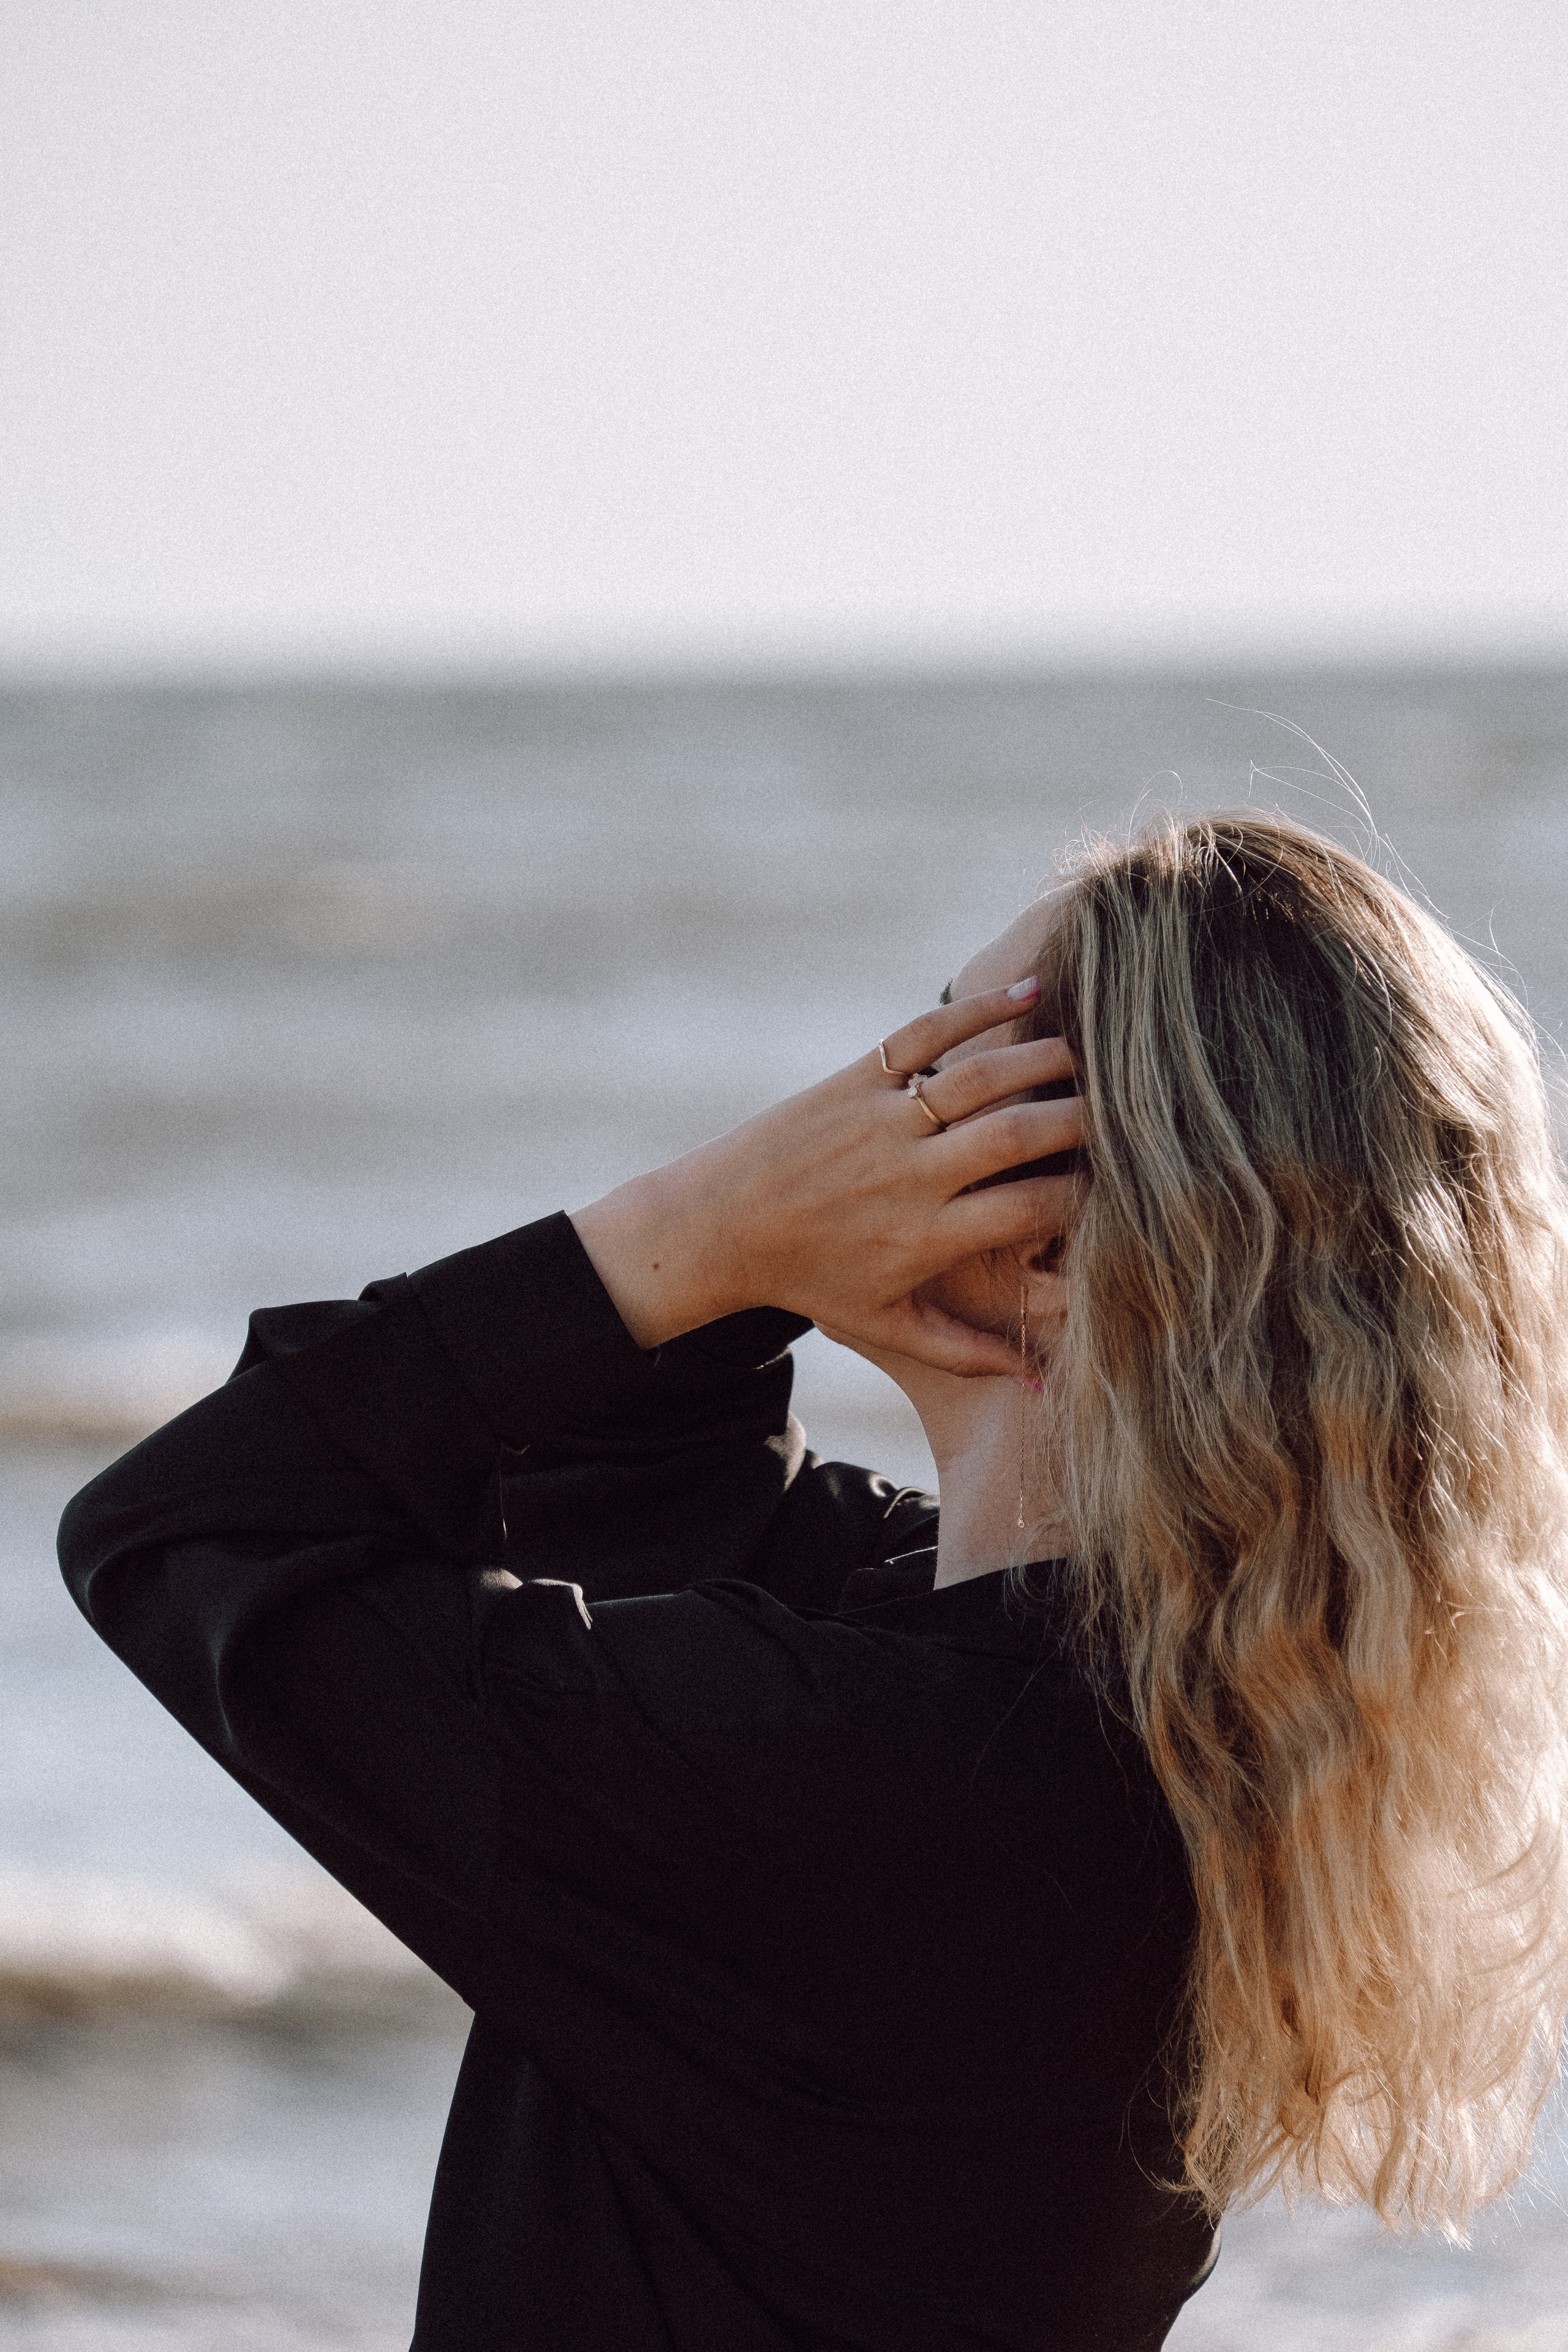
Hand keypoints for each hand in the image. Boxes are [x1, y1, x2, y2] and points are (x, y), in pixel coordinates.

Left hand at [570, 979, 1082, 1376]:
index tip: (1124, 1187)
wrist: (721, 1225)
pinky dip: (979, 1007)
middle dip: (1084, 1118)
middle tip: (1125, 1109)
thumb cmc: (815, 1279)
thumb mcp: (888, 1325)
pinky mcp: (855, 1076)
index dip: (1088, 1195)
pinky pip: (926, 1032)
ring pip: (981, 1075)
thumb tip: (1042, 1375)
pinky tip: (1030, 992)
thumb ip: (966, 1350)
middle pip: (1020, 1133)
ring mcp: (881, 1119)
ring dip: (1044, 1057)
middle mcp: (910, 1174)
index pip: (1031, 1208)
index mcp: (926, 1237)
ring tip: (1089, 1055)